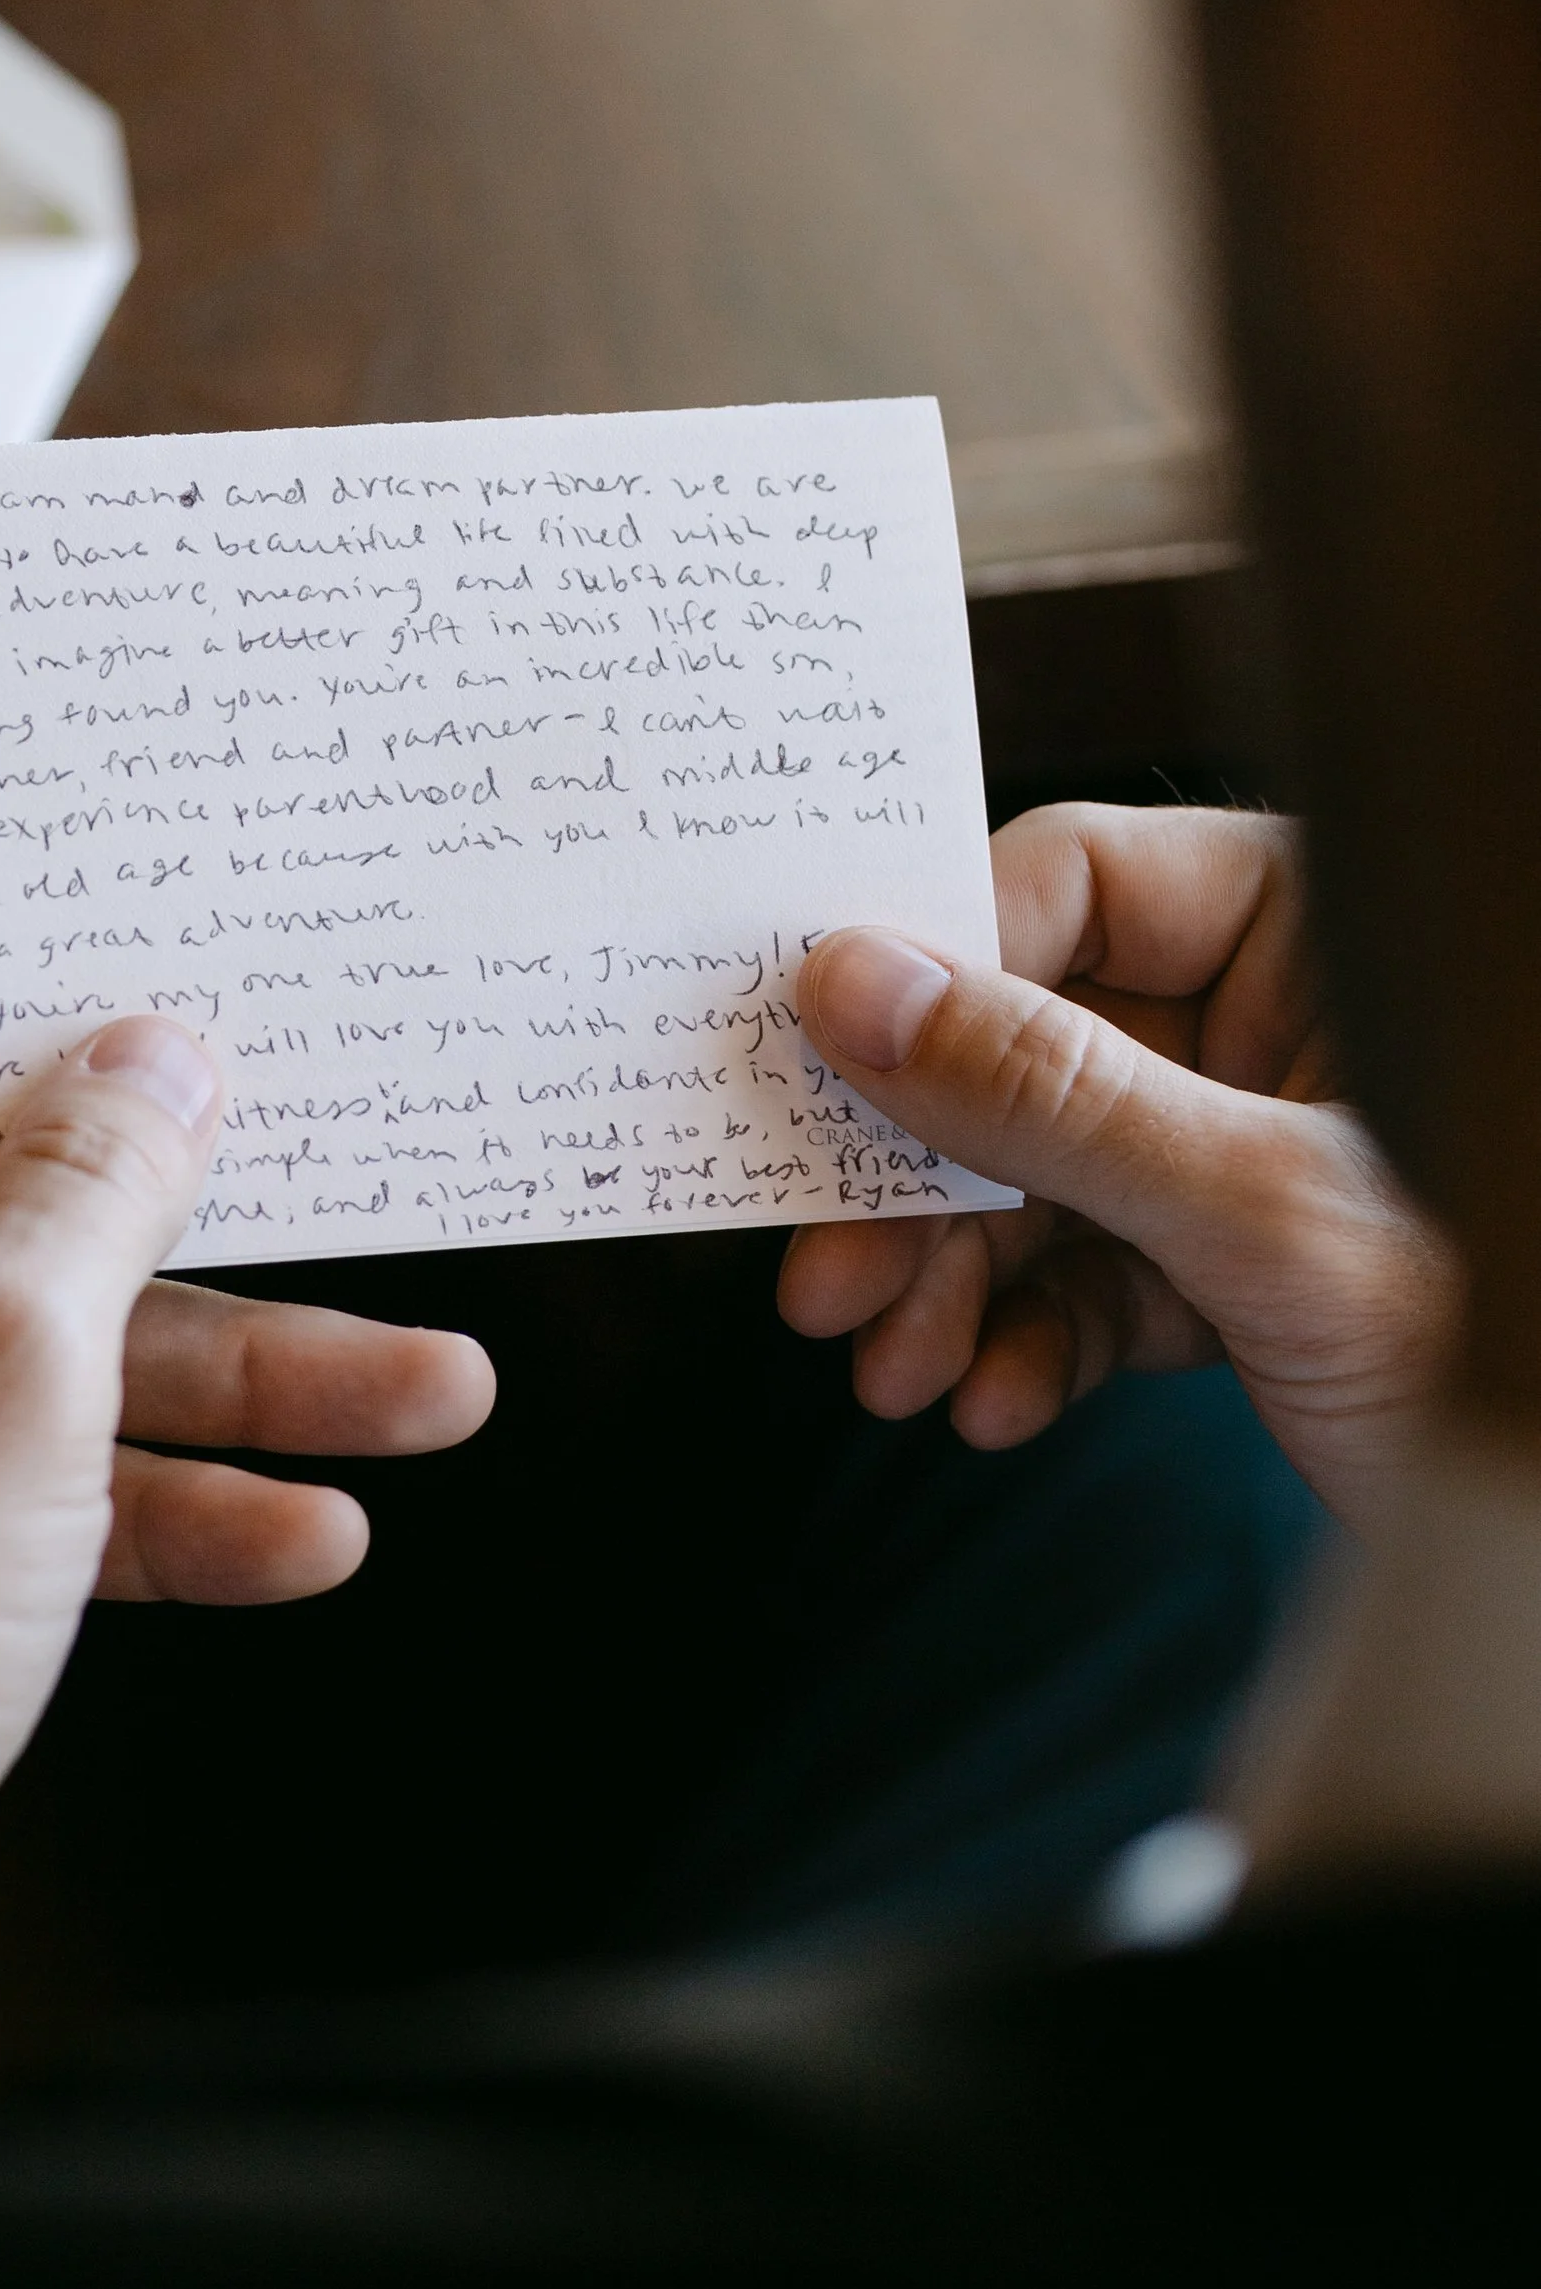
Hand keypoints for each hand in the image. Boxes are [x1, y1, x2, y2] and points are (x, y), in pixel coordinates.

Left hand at [0, 845, 492, 2115]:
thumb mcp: (2, 1356)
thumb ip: (99, 1181)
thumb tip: (161, 1056)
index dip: (1, 885)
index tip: (149, 865)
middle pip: (1, 1142)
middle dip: (196, 1164)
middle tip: (338, 1097)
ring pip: (53, 1324)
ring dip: (240, 1363)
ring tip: (439, 1385)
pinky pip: (35, 1465)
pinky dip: (163, 1495)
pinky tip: (317, 1531)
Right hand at [776, 803, 1457, 1522]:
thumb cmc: (1501, 1340)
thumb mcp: (1262, 1212)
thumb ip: (1051, 1093)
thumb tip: (853, 983)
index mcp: (1313, 924)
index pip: (1068, 882)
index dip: (931, 970)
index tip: (817, 1065)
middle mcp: (1273, 1015)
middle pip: (1025, 1040)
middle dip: (923, 1173)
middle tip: (828, 1270)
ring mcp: (1251, 1144)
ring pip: (1038, 1172)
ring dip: (951, 1278)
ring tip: (894, 1371)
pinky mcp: (1240, 1271)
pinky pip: (1090, 1278)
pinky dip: (1026, 1342)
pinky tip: (996, 1406)